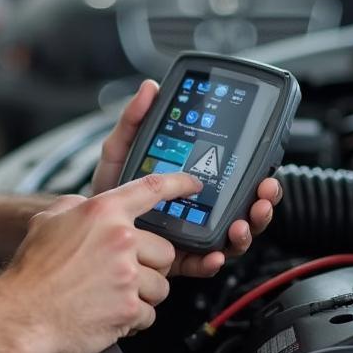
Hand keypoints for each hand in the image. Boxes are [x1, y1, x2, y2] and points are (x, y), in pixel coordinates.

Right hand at [0, 170, 201, 352]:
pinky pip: (149, 315)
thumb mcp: (47, 221)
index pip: (152, 189)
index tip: (193, 186)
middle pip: (164, 251)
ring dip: (142, 295)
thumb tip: (89, 205)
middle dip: (148, 266)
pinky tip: (109, 315)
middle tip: (122, 275)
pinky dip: (133, 320)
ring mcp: (127, 276)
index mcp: (103, 213)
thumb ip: (76, 207)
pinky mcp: (129, 309)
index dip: (179, 184)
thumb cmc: (31, 273)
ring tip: (112, 297)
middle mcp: (120, 240)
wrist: (19, 315)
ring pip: (161, 285)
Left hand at [91, 80, 283, 279]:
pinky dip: (212, 261)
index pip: (234, 176)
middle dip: (262, 203)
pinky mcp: (178, 260)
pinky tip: (214, 255)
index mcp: (193, 182)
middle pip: (243, 208)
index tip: (266, 169)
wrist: (86, 229)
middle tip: (264, 194)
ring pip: (232, 237)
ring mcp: (192, 236)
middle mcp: (200, 210)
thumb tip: (150, 89)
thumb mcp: (120, 152)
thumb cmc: (107, 191)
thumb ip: (134, 121)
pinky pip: (202, 264)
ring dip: (245, 231)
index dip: (256, 173)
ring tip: (240, 224)